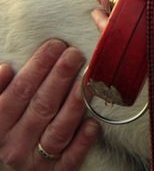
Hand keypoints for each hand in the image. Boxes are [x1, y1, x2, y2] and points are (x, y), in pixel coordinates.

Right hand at [0, 40, 99, 169]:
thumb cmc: (5, 135)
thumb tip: (6, 69)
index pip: (19, 92)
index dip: (37, 67)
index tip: (54, 45)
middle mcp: (14, 146)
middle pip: (41, 106)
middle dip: (59, 76)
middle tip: (75, 54)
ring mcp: (35, 162)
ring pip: (58, 130)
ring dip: (74, 103)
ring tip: (86, 79)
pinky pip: (70, 158)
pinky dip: (82, 141)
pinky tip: (93, 122)